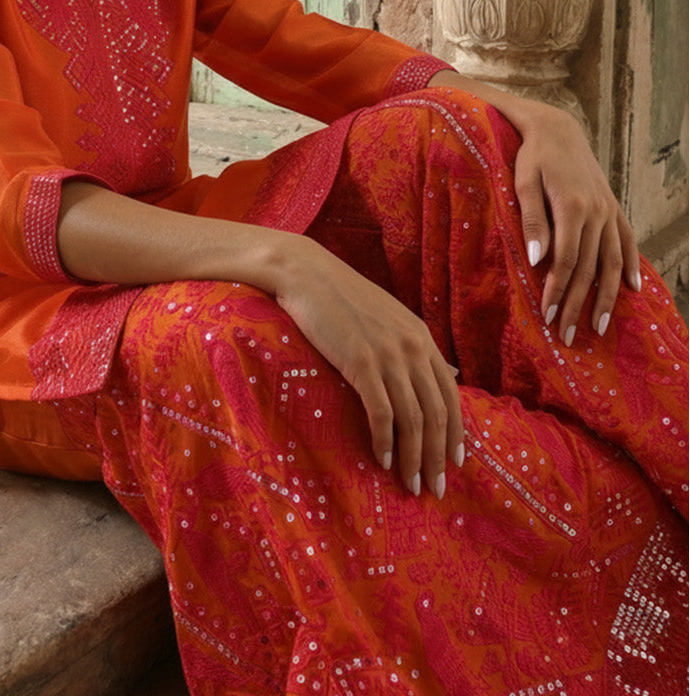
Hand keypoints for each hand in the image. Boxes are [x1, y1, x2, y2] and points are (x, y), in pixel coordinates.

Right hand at [272, 239, 463, 498]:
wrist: (307, 274)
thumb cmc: (344, 298)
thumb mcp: (391, 319)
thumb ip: (416, 347)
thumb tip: (446, 374)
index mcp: (422, 338)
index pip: (451, 395)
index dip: (456, 433)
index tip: (455, 464)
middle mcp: (412, 348)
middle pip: (436, 414)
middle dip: (438, 457)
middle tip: (436, 489)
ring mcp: (387, 355)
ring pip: (412, 419)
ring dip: (414, 458)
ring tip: (410, 485)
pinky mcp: (360, 361)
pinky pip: (380, 412)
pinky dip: (385, 441)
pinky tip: (383, 460)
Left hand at [512, 104, 640, 344]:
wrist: (558, 129)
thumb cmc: (533, 156)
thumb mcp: (523, 182)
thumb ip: (532, 221)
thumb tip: (536, 260)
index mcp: (572, 208)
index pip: (567, 261)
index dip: (557, 291)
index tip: (547, 316)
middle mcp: (597, 213)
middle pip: (589, 269)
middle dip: (577, 305)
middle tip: (566, 336)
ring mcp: (609, 212)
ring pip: (612, 262)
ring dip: (607, 298)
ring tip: (601, 328)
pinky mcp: (613, 208)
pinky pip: (627, 242)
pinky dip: (631, 266)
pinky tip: (634, 290)